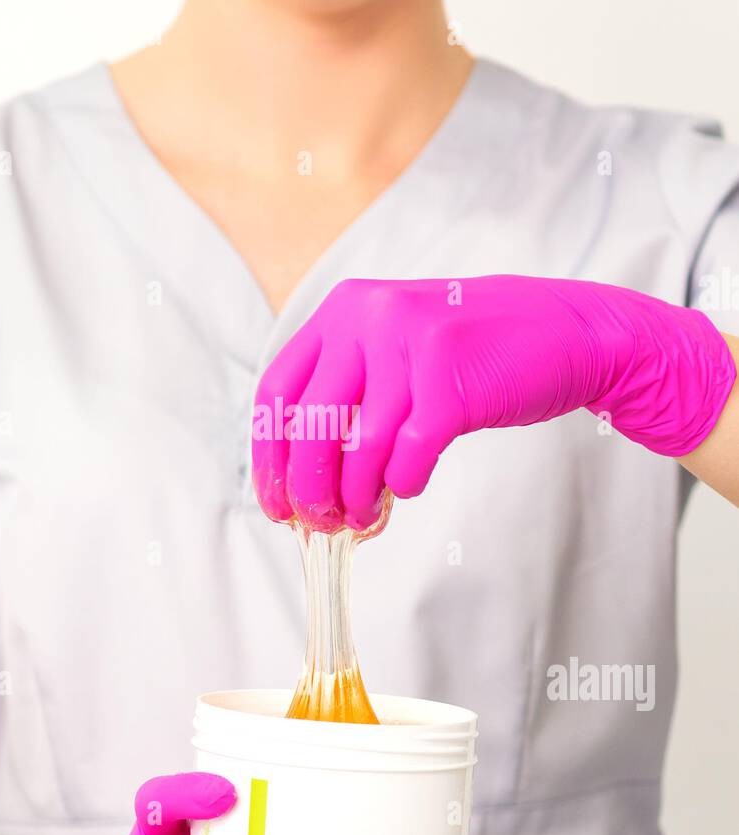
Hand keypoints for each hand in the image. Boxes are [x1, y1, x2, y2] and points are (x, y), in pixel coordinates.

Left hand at [251, 275, 736, 531]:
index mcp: (344, 309)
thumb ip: (350, 389)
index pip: (276, 393)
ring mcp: (412, 347)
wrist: (565, 332)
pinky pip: (409, 457)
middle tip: (318, 525)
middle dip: (308, 490)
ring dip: (356, 498)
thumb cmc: (474, 353)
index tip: (276, 504)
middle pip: (309, 427)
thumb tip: (302, 477)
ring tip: (363, 519)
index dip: (268, 459)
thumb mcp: (397, 347)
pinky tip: (408, 487)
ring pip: (360, 449)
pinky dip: (403, 484)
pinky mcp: (452, 383)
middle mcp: (369, 318)